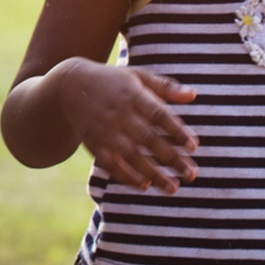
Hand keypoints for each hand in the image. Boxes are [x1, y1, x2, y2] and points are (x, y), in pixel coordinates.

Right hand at [53, 58, 197, 193]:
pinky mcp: (93, 143)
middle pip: (148, 139)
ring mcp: (105, 130)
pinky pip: (110, 164)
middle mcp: (119, 114)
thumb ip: (165, 87)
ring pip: (131, 156)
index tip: (194, 147)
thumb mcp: (137, 76)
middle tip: (191, 174)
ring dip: (153, 174)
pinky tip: (144, 186)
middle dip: (171, 158)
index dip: (176, 131)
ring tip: (172, 188)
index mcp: (133, 95)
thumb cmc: (112, 81)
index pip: (159, 114)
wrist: (70, 86)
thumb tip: (193, 95)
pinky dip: (126, 176)